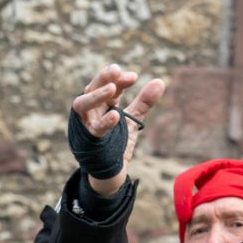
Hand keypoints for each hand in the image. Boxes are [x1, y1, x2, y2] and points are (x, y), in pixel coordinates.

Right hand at [70, 64, 166, 194]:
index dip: (119, 79)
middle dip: (103, 78)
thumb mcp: (132, 120)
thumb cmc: (116, 142)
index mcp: (101, 104)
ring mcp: (86, 125)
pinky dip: (104, 122)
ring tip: (112, 88)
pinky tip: (116, 115)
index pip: (108, 85)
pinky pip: (94, 129)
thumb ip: (144, 102)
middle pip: (92, 88)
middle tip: (117, 70)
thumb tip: (160, 81)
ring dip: (96, 95)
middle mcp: (90, 111)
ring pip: (82, 104)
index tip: (134, 76)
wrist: (109, 171)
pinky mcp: (88, 141)